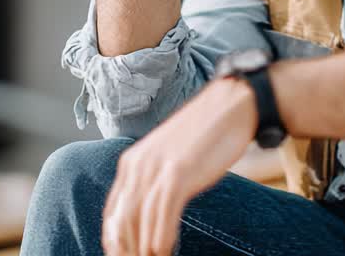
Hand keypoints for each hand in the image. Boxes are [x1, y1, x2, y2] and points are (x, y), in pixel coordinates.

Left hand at [101, 78, 257, 254]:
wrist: (232, 104)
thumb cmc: (206, 134)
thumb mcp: (170, 157)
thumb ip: (156, 180)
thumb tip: (153, 212)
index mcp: (131, 162)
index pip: (113, 213)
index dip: (116, 240)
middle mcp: (137, 165)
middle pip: (122, 221)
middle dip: (127, 249)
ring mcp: (157, 167)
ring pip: (139, 220)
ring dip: (144, 249)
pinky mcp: (178, 171)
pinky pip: (162, 213)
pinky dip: (161, 238)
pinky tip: (164, 251)